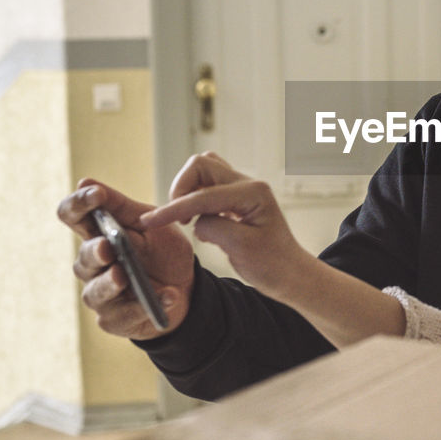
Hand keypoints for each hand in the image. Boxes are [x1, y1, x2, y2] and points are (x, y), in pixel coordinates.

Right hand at [57, 178, 194, 339]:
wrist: (188, 287)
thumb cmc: (163, 251)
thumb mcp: (150, 223)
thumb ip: (121, 207)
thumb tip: (85, 181)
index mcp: (98, 234)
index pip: (73, 216)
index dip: (78, 205)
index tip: (95, 194)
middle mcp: (92, 265)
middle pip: (83, 257)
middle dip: (95, 252)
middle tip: (108, 248)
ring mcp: (100, 294)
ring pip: (96, 290)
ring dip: (110, 283)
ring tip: (124, 276)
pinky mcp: (114, 318)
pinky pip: (124, 314)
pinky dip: (146, 306)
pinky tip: (169, 296)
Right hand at [139, 152, 310, 300]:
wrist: (289, 274)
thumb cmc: (272, 264)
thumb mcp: (241, 249)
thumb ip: (213, 227)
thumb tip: (195, 219)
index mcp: (253, 193)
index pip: (203, 195)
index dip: (173, 208)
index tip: (151, 221)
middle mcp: (248, 184)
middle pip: (201, 165)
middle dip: (181, 187)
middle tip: (176, 217)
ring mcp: (242, 189)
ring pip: (204, 171)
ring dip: (188, 190)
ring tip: (187, 219)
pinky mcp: (236, 198)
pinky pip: (207, 186)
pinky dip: (195, 198)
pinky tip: (198, 221)